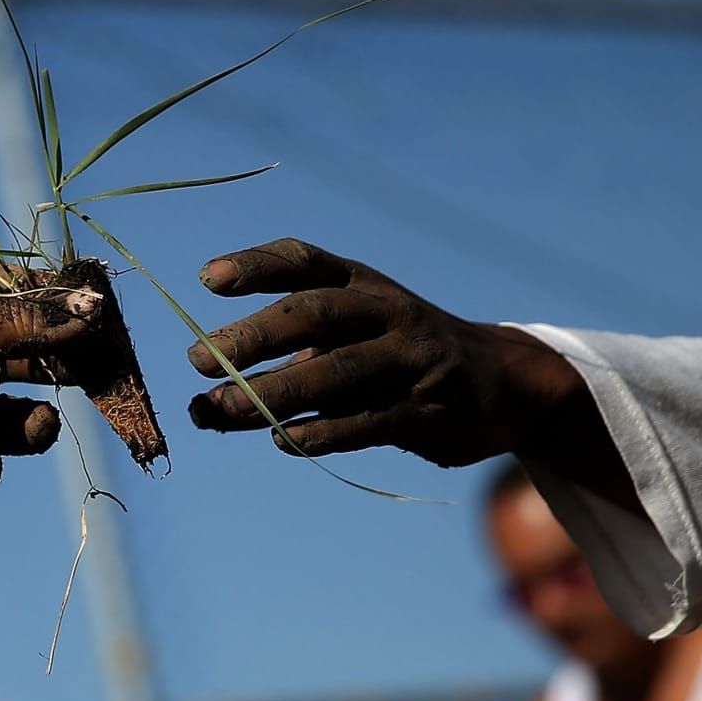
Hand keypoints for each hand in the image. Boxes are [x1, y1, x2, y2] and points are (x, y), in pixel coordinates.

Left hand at [0, 266, 101, 524]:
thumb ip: (22, 323)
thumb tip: (92, 306)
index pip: (12, 304)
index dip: (58, 312)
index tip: (104, 319)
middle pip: (16, 364)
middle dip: (58, 371)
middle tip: (100, 379)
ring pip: (3, 422)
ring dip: (27, 424)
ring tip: (39, 424)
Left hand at [183, 238, 584, 466]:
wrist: (503, 383)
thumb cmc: (392, 356)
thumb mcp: (346, 340)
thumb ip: (278, 366)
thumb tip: (199, 408)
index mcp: (361, 282)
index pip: (303, 261)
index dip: (255, 266)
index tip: (205, 279)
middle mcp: (386, 312)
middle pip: (315, 314)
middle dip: (254, 335)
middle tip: (197, 357)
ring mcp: (410, 361)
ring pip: (335, 373)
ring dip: (272, 392)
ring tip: (218, 407)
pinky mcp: (424, 411)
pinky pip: (364, 423)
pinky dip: (319, 433)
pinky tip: (283, 439)